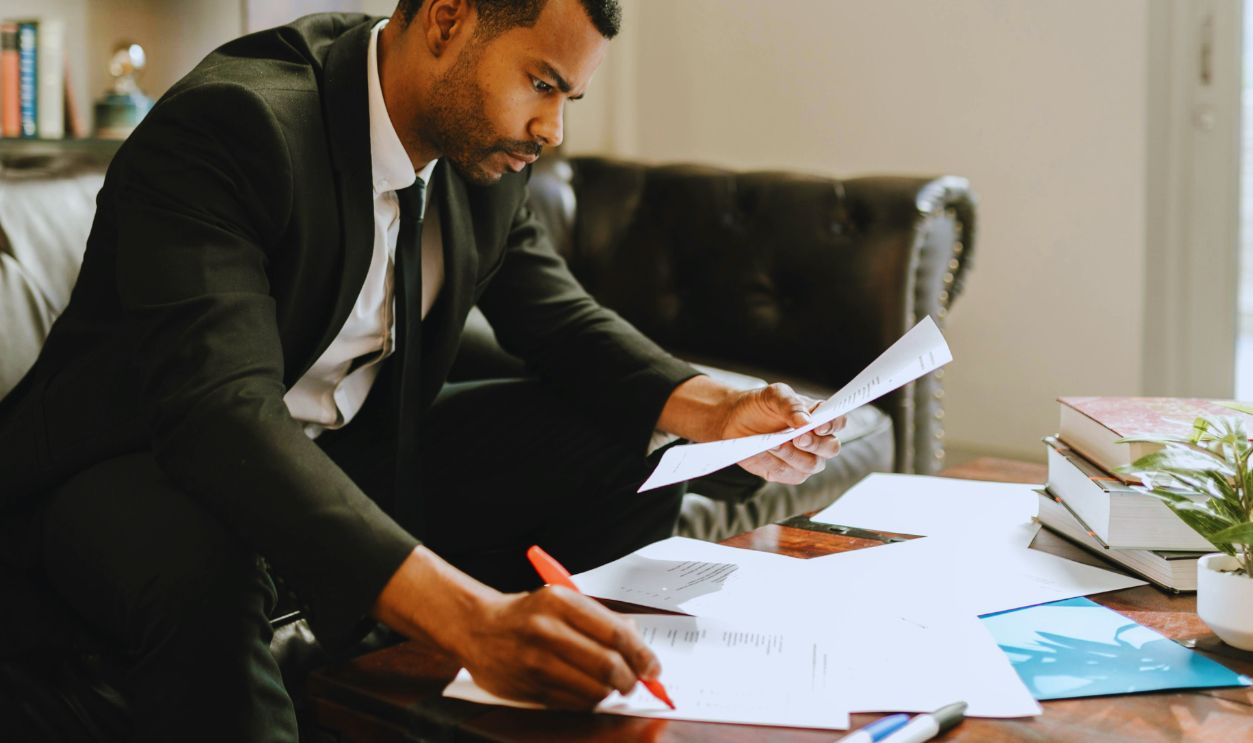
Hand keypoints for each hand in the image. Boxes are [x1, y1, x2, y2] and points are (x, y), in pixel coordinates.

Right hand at [460, 587, 659, 708]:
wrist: (476, 628)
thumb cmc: (526, 615)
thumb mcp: (561, 602)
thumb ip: (600, 618)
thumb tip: (637, 639)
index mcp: (560, 602)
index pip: (615, 633)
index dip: (642, 654)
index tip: (653, 667)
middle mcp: (546, 630)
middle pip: (607, 664)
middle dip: (630, 679)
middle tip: (635, 682)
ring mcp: (535, 661)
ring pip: (593, 689)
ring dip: (610, 692)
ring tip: (609, 686)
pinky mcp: (529, 687)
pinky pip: (573, 703)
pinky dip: (589, 701)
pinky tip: (586, 690)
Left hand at [720, 383, 845, 483]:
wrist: (734, 420)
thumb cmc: (760, 405)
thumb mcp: (773, 395)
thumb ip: (791, 405)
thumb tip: (806, 421)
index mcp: (819, 417)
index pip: (838, 421)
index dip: (833, 425)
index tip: (819, 426)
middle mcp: (818, 440)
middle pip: (831, 448)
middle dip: (815, 444)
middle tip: (797, 438)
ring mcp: (804, 459)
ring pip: (810, 465)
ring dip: (791, 455)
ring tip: (772, 443)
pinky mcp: (786, 473)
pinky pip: (786, 474)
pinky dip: (772, 463)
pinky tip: (759, 452)